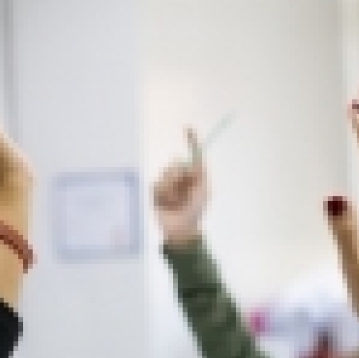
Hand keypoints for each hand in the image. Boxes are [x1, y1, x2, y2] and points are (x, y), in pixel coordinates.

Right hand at [152, 127, 209, 246]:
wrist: (180, 229)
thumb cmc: (195, 212)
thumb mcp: (203, 191)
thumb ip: (201, 173)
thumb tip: (196, 159)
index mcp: (193, 175)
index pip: (192, 154)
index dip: (191, 140)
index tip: (188, 127)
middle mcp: (180, 176)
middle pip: (176, 163)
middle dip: (179, 175)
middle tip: (185, 190)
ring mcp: (167, 183)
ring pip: (166, 173)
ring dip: (171, 187)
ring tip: (174, 201)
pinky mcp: (155, 191)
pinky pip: (157, 184)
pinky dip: (163, 193)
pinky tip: (166, 203)